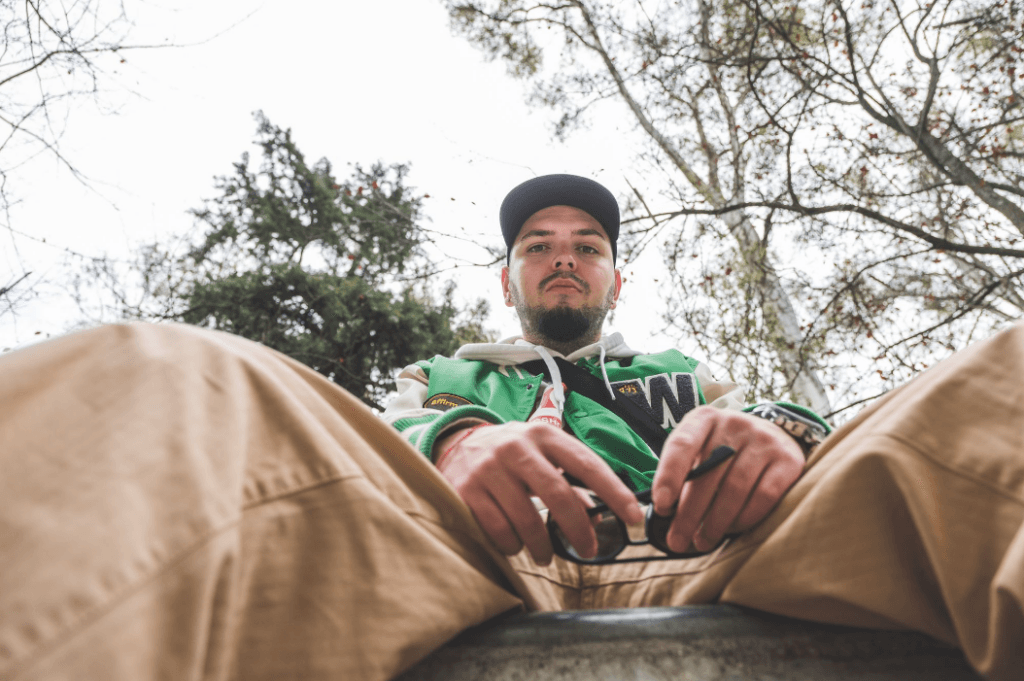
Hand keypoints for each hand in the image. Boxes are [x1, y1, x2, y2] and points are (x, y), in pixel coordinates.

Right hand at [435, 422, 642, 564]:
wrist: (454, 444)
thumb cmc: (511, 455)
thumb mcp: (541, 454)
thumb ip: (569, 479)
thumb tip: (597, 515)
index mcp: (544, 435)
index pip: (587, 464)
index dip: (614, 492)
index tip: (634, 516)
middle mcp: (517, 448)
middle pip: (559, 495)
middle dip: (579, 529)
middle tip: (588, 550)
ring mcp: (490, 468)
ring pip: (527, 519)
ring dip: (543, 546)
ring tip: (546, 555)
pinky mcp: (467, 490)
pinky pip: (498, 530)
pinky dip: (512, 545)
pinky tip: (515, 545)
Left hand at [651, 406, 803, 553]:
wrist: (774, 436)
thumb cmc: (725, 451)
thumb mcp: (701, 450)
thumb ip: (684, 473)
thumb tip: (665, 514)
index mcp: (704, 419)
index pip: (681, 444)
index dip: (669, 476)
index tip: (661, 507)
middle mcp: (734, 423)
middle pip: (708, 474)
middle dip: (688, 514)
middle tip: (677, 541)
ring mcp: (764, 440)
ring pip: (734, 489)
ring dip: (715, 522)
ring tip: (702, 542)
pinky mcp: (788, 460)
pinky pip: (764, 496)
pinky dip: (745, 518)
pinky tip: (732, 530)